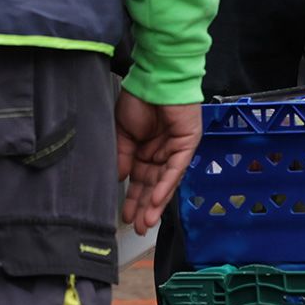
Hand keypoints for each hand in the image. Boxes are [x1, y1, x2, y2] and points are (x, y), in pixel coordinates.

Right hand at [114, 90, 202, 235]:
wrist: (154, 76)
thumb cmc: (138, 99)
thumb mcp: (122, 132)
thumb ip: (122, 156)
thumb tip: (118, 179)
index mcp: (145, 150)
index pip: (139, 180)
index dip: (133, 199)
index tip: (126, 217)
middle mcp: (161, 153)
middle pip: (153, 185)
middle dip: (145, 207)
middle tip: (138, 227)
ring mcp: (175, 150)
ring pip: (166, 182)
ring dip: (156, 202)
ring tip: (147, 222)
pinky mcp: (187, 144)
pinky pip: (176, 169)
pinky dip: (167, 185)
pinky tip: (157, 200)